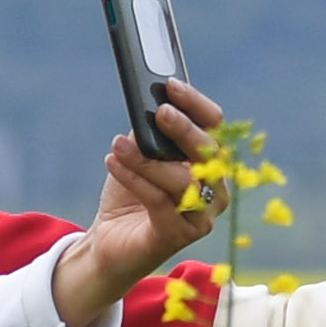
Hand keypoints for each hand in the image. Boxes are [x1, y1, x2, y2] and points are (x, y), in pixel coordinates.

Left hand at [56, 78, 223, 326]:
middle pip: (208, 152)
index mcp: (210, 163)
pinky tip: (113, 162)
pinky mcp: (179, 235)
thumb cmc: (131, 193)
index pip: (215, 127)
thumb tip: (148, 105)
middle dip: (183, 129)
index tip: (171, 86)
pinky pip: (159, 201)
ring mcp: (201, 216)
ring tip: (118, 144)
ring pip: (182, 179)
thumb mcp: (139, 155)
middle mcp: (215, 189)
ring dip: (147, 158)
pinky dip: (134, 178)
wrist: (111, 241)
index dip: (195, 104)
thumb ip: (149, 132)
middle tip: (160, 112)